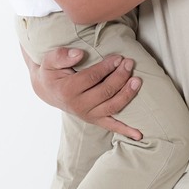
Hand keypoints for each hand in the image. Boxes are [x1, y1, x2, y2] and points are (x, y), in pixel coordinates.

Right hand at [22, 46, 143, 139]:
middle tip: (129, 63)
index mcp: (67, 90)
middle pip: (105, 91)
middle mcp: (78, 106)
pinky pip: (112, 126)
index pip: (92, 77)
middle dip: (120, 76)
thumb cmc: (52, 73)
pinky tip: (139, 134)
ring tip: (137, 80)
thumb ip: (61, 55)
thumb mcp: (50, 60)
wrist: (49, 90)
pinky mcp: (95, 120)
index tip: (118, 57)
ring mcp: (88, 115)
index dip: (107, 66)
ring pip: (112, 106)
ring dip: (127, 94)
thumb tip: (79, 54)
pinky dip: (126, 130)